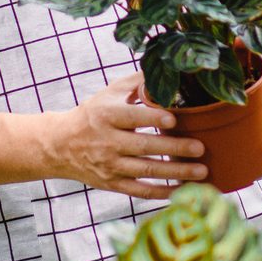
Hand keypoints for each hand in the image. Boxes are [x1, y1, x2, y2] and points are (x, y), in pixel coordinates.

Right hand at [49, 76, 207, 199]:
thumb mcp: (110, 93)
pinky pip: (140, 191)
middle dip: (174, 148)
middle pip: (144, 146)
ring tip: (201, 171)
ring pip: (146, 171)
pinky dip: (162, 193)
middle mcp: (108, 142)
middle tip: (200, 148)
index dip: (152, 119)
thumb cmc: (93, 114)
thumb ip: (137, 82)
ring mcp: (110, 165)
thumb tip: (168, 67)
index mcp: (107, 115)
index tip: (174, 120)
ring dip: (176, 172)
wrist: (60, 145)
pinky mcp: (112, 184)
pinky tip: (182, 190)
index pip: (132, 117)